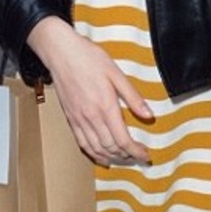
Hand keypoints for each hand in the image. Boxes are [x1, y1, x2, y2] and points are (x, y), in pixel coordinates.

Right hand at [27, 16, 153, 165]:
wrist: (61, 53)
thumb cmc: (88, 58)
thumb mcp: (116, 73)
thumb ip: (133, 97)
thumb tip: (149, 115)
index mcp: (105, 106)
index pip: (122, 140)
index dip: (136, 152)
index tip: (145, 155)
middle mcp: (91, 117)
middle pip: (110, 148)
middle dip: (127, 156)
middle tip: (139, 156)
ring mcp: (78, 119)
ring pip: (96, 149)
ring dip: (112, 158)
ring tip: (124, 158)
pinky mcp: (70, 118)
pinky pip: (82, 143)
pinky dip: (93, 154)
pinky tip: (101, 156)